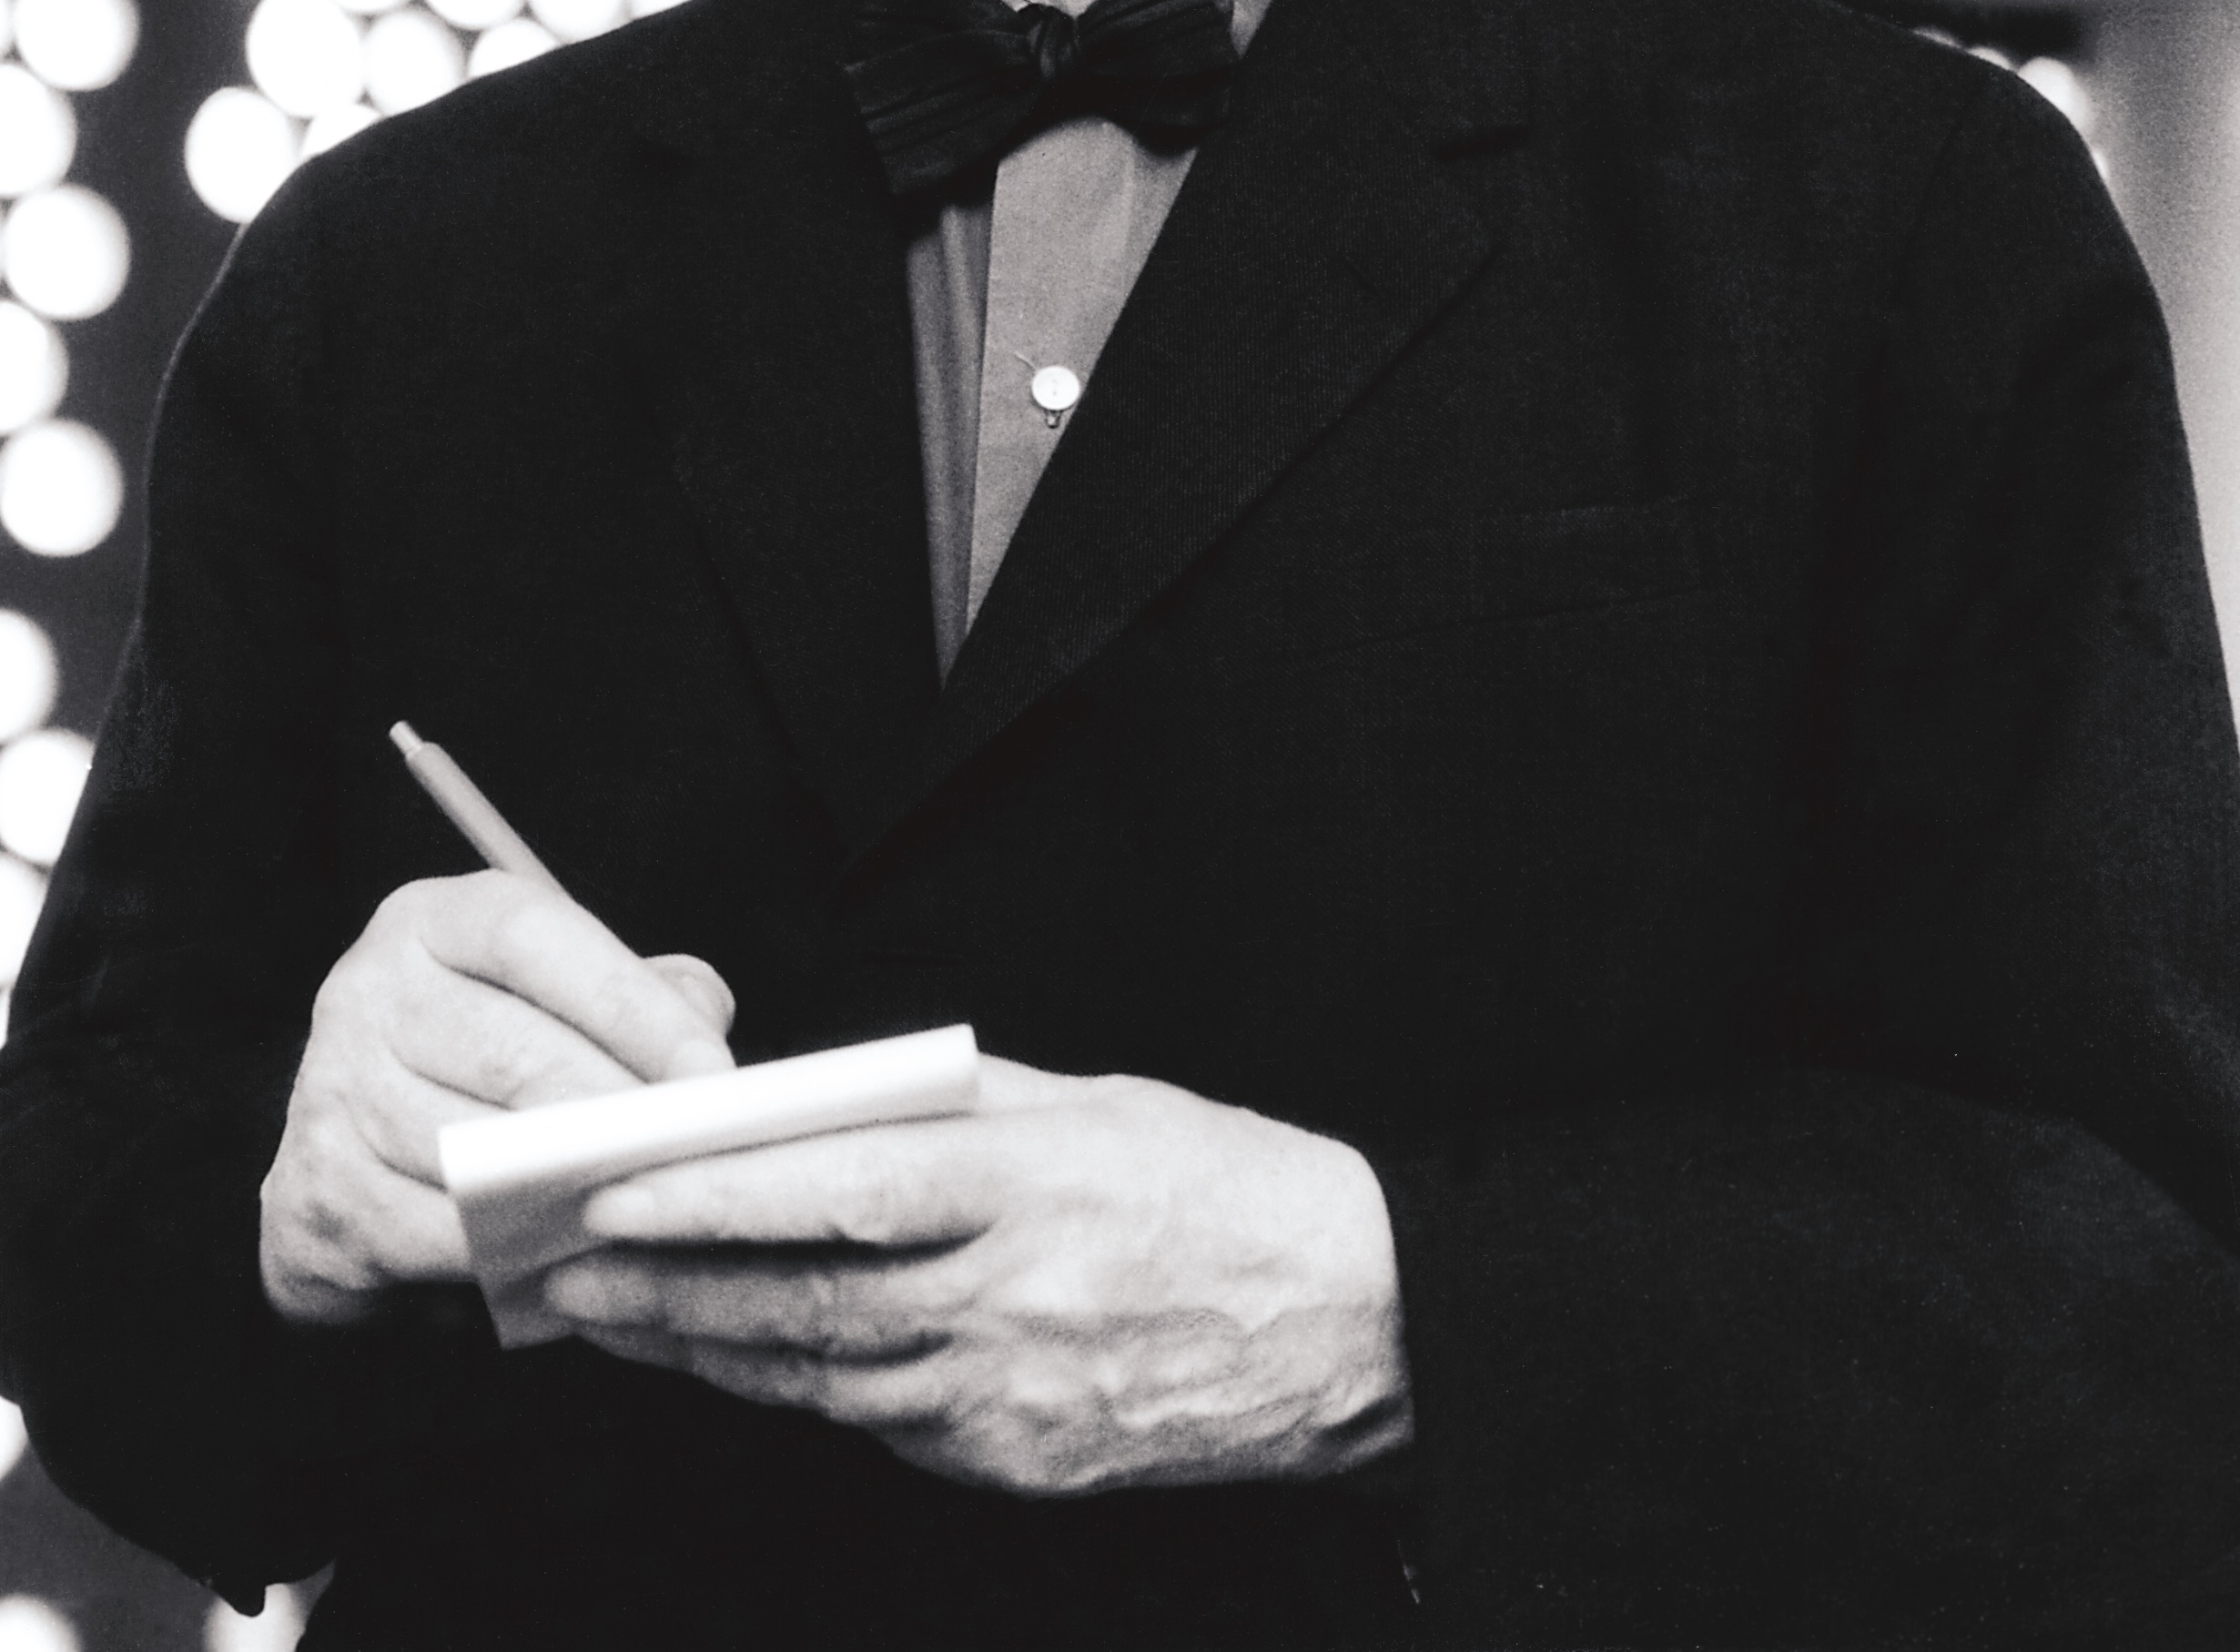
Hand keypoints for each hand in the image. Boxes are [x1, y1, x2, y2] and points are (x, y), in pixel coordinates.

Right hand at [259, 871, 735, 1325]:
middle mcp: (367, 990)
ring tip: (649, 1204)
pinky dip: (513, 1249)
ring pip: (475, 1151)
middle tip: (692, 1155)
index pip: (533, 937)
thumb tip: (704, 1032)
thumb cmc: (492, 1060)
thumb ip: (643, 995)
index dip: (629, 1004)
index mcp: (432, 920)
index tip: (710, 1072)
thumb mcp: (559, 998)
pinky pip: (437, 1231)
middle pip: (511, 1053)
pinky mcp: (318, 1191)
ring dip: (573, 1188)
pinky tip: (576, 1249)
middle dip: (616, 1111)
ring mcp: (329, 1091)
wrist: (360, 1157)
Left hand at [543, 1056, 1412, 1494]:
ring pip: (819, 1377)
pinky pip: (883, 1423)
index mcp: (1026, 1185)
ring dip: (704, 1351)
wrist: (1351, 1320)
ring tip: (615, 1320)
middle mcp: (1009, 1299)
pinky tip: (739, 1362)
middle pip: (801, 1304)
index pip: (837, 1190)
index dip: (715, 1198)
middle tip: (567, 1273)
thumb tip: (826, 1098)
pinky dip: (799, 1387)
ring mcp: (1011, 1397)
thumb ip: (955, 1103)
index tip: (618, 1188)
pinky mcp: (1019, 1461)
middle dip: (665, 1292)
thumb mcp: (1094, 1103)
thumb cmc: (1222, 1184)